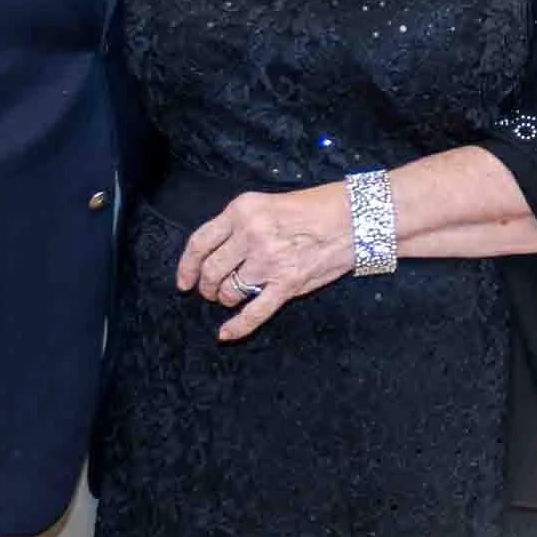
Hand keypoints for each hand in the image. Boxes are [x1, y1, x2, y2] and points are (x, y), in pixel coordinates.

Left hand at [176, 184, 354, 342]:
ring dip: (226, 298)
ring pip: (231, 291)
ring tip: (230, 296)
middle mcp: (251, 236)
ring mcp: (269, 262)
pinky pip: (254, 312)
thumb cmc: (312, 208)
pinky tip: (225, 334)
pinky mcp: (287, 285)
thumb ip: (239, 224)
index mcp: (242, 211)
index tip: (183, 279)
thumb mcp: (266, 203)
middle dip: (207, 286)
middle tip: (211, 290)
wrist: (352, 218)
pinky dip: (237, 327)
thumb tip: (215, 251)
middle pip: (212, 270)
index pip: (200, 242)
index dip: (187, 265)